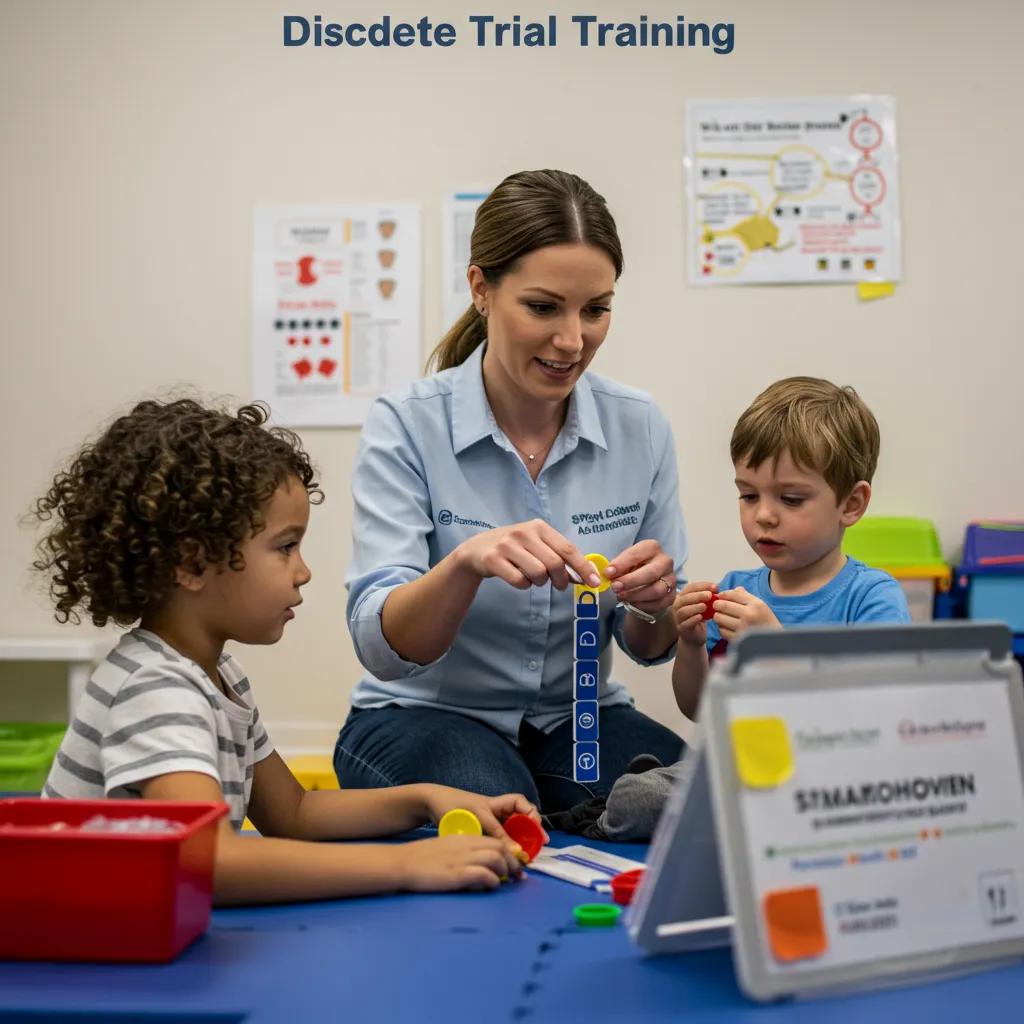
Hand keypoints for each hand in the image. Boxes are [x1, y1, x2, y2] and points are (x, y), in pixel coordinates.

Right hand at [394, 834, 524, 891]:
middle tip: (518, 875)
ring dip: (505, 870)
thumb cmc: (422, 858)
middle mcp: (466, 846)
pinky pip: (484, 875)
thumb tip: (480, 865)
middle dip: (513, 861)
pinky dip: (493, 881)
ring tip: (506, 881)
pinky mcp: (457, 874)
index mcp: (463, 837)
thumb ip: (464, 852)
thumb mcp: (446, 847)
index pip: (494, 840)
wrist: (402, 863)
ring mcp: (462, 859)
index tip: (515, 863)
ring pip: (496, 858)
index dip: (508, 851)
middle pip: (499, 847)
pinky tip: (491, 887)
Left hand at [420, 784, 546, 844]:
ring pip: (512, 833)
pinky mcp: (481, 836)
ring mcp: (489, 825)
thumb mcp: (477, 817)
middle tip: (539, 846)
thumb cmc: (452, 804)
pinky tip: (509, 858)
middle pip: (520, 821)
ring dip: (520, 842)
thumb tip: (516, 850)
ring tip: (528, 855)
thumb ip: (496, 832)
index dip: (532, 815)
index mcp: (496, 804)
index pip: (521, 804)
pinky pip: (499, 841)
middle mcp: (496, 814)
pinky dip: (506, 849)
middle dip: (531, 832)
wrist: (430, 806)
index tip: (536, 829)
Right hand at [455, 519, 601, 590]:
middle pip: (554, 564)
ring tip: (533, 577)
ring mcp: (506, 545)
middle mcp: (523, 532)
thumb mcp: (536, 544)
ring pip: (538, 574)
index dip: (583, 567)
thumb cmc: (514, 548)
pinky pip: (519, 581)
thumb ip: (558, 556)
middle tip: (560, 586)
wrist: (477, 549)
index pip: (567, 549)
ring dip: (540, 582)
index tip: (594, 582)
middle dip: (561, 580)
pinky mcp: (493, 559)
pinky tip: (518, 578)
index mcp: (539, 526)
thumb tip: (584, 575)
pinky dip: (524, 585)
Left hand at [604, 540, 675, 615]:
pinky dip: (642, 605)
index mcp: (652, 547)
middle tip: (614, 587)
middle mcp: (665, 561)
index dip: (621, 564)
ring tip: (621, 596)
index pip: (637, 554)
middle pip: (651, 572)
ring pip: (656, 590)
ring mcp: (671, 579)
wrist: (646, 584)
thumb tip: (607, 574)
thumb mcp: (623, 564)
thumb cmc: (632, 569)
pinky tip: (631, 604)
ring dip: (635, 595)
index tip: (608, 573)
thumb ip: (616, 567)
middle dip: (630, 581)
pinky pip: (659, 603)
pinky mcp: (672, 596)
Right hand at [673, 581, 716, 646]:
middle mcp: (678, 605)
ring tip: (704, 606)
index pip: (691, 587)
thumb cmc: (700, 617)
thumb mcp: (705, 604)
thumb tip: (716, 588)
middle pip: (685, 598)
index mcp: (683, 596)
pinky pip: (685, 623)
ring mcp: (678, 617)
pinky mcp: (681, 628)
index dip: (702, 585)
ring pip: (683, 610)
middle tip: (709, 595)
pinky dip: (692, 619)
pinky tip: (701, 617)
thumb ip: (708, 596)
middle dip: (698, 595)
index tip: (715, 587)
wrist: (695, 636)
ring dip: (694, 607)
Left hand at [712, 586, 781, 640]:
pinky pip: (722, 631)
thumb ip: (746, 596)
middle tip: (717, 606)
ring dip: (718, 617)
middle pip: (723, 605)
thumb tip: (734, 589)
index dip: (723, 594)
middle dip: (717, 605)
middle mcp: (749, 615)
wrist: (775, 643)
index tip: (720, 596)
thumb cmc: (766, 622)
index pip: (733, 594)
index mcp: (756, 605)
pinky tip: (728, 628)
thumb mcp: (761, 606)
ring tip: (723, 617)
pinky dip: (722, 628)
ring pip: (719, 618)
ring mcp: (742, 628)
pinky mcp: (737, 640)